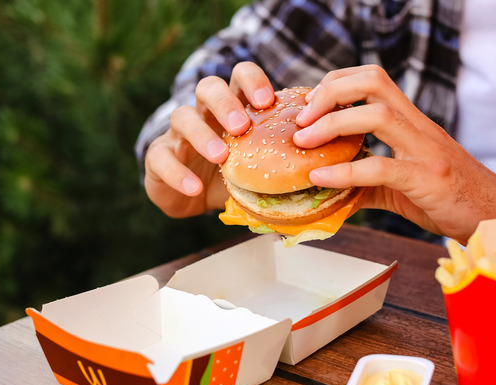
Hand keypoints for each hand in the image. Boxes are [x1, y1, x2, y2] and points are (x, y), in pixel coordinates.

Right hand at [144, 62, 275, 217]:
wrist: (193, 195)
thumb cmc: (235, 172)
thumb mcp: (262, 164)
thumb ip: (289, 161)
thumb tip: (337, 174)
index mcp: (233, 106)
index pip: (240, 77)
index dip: (253, 82)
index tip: (268, 100)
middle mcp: (204, 113)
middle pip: (208, 87)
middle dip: (225, 102)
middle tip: (242, 125)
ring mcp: (178, 134)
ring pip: (181, 116)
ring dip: (201, 134)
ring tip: (221, 155)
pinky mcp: (158, 157)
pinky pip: (161, 158)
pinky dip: (177, 173)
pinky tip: (195, 188)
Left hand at [293, 65, 495, 241]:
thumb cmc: (451, 198)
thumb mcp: (402, 186)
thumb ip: (367, 182)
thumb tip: (327, 190)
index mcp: (412, 122)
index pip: (372, 79)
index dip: (336, 83)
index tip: (310, 107)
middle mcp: (419, 127)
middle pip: (373, 81)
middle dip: (329, 93)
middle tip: (301, 120)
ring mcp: (425, 150)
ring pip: (377, 115)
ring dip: (332, 124)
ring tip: (303, 142)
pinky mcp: (428, 180)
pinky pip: (383, 168)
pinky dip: (346, 172)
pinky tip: (322, 178)